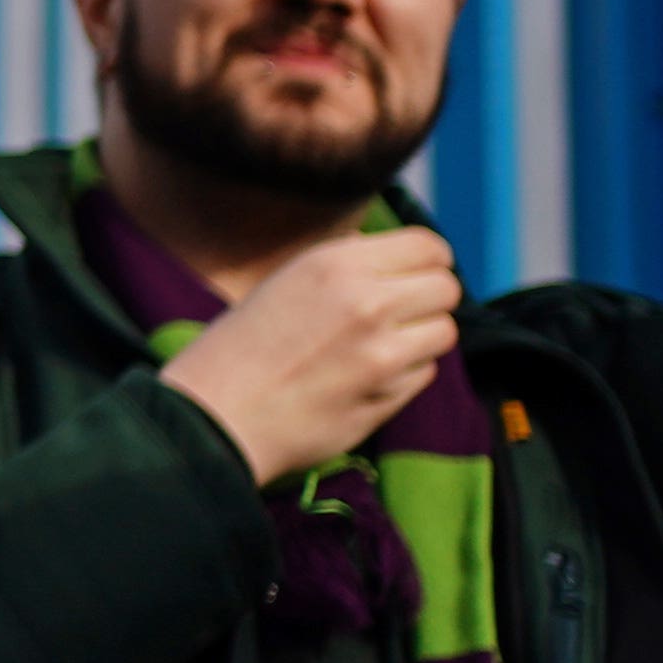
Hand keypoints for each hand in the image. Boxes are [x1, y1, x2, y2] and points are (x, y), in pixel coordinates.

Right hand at [156, 221, 462, 484]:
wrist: (216, 415)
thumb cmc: (240, 348)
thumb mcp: (284, 282)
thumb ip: (344, 266)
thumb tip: (394, 257)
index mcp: (336, 264)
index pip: (428, 247)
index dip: (429, 261)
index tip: (417, 274)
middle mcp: (367, 302)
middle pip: (446, 288)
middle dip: (429, 300)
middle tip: (402, 314)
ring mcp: (381, 353)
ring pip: (444, 332)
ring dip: (421, 339)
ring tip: (380, 347)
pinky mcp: (388, 397)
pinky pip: (424, 374)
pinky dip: (406, 374)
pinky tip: (365, 378)